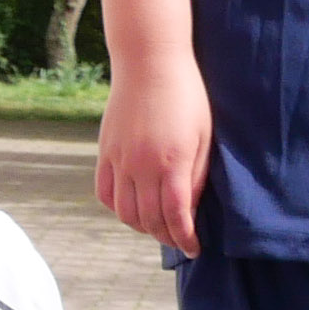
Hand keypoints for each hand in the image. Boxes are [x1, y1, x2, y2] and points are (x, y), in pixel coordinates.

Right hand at [99, 59, 213, 256]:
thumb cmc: (186, 94)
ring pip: (125, 213)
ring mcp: (119, 159)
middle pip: (150, 220)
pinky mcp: (105, 151)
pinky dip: (117, 208)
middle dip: (166, 237)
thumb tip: (189, 209)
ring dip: (141, 227)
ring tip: (156, 226)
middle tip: (178, 239)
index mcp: (172, 162)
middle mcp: (142, 166)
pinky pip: (105, 193)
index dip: (185, 239)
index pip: (176, 217)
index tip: (194, 249)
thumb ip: (196, 175)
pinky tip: (130, 207)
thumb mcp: (203, 135)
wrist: (149, 61)